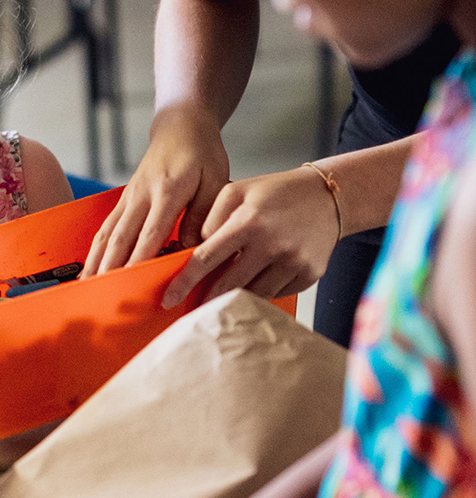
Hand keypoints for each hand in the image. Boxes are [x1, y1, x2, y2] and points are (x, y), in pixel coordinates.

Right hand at [84, 105, 229, 275]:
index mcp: (168, 191)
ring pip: (108, 232)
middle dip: (110, 266)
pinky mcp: (125, 198)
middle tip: (102, 291)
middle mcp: (143, 195)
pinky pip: (107, 226)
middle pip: (122, 236)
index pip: (152, 231)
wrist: (180, 126)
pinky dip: (97, 248)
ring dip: (96, 259)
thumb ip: (204, 215)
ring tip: (87, 284)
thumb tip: (192, 248)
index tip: (132, 281)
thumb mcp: (216, 181)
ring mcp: (130, 196)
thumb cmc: (202, 153)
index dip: (141, 258)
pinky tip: (91, 264)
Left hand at [162, 165, 339, 308]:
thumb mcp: (237, 191)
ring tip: (230, 286)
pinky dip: (264, 288)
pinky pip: (276, 293)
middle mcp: (272, 244)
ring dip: (238, 293)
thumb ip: (210, 217)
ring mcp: (294, 262)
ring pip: (253, 293)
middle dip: (208, 298)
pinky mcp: (310, 275)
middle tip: (194, 306)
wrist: (328, 197)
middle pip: (229, 283)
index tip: (169, 297)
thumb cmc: (276, 192)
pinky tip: (262, 274)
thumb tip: (194, 248)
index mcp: (249, 221)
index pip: (207, 258)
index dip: (185, 281)